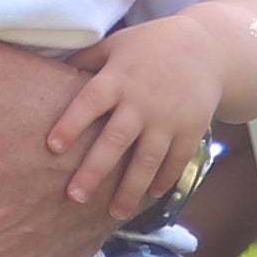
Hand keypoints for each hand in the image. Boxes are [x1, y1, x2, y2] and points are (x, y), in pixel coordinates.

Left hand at [44, 27, 223, 216]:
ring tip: (115, 213)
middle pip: (115, 140)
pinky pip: (176, 160)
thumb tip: (48, 73)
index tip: (52, 147)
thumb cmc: (151, 46)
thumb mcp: (117, 44)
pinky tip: (149, 197)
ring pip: (147, 159)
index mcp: (118, 78)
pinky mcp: (191, 129)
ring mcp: (168, 118)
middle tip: (74, 197)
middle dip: (94, 170)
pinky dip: (164, 180)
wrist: (207, 47)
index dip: (71, 123)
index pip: (90, 102)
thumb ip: (86, 60)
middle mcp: (142, 101)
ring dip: (131, 189)